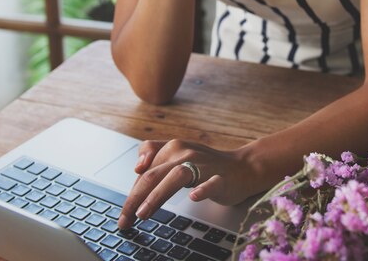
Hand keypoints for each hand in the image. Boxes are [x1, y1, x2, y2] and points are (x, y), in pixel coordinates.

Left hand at [118, 139, 254, 228]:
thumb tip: (137, 168)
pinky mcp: (220, 179)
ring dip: (157, 195)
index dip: (131, 191)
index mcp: (172, 148)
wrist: (243, 167)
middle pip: (154, 174)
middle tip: (126, 220)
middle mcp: (185, 153)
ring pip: (176, 177)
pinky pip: (211, 183)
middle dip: (135, 199)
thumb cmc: (206, 165)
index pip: (144, 169)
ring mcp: (203, 165)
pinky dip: (202, 189)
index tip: (124, 213)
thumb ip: (156, 157)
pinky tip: (193, 197)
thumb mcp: (177, 156)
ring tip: (143, 213)